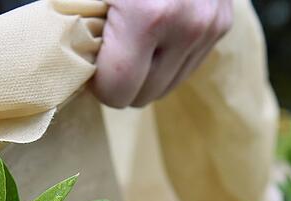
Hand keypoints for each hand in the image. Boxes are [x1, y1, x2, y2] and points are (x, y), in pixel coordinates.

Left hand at [92, 0, 232, 107]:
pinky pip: (187, 65)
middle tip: (104, 57)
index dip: (98, 85)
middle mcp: (187, 26)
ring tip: (129, 43)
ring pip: (168, 86)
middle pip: (144, 95)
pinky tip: (153, 35)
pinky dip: (166, 59)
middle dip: (120, 83)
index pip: (118, 90)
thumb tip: (68, 66)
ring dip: (145, 75)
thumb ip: (81, 27)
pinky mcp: (222, 23)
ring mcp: (211, 25)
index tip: (88, 66)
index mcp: (147, 15)